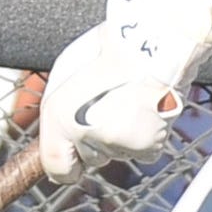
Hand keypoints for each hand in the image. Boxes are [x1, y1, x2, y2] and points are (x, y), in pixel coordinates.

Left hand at [37, 0, 197, 178]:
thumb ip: (57, 111)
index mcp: (60, 116)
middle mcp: (86, 135)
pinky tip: (144, 111)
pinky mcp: (149, 145)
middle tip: (107, 106)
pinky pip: (141, 152)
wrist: (154, 42)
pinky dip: (143, 137)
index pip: (56, 168)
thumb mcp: (65, 72)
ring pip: (115, 153)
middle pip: (89, 159)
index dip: (65, 164)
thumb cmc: (112, 49)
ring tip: (127, 102)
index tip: (71, 157)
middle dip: (94, 140)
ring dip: (119, 137)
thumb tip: (58, 136)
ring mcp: (119, 143)